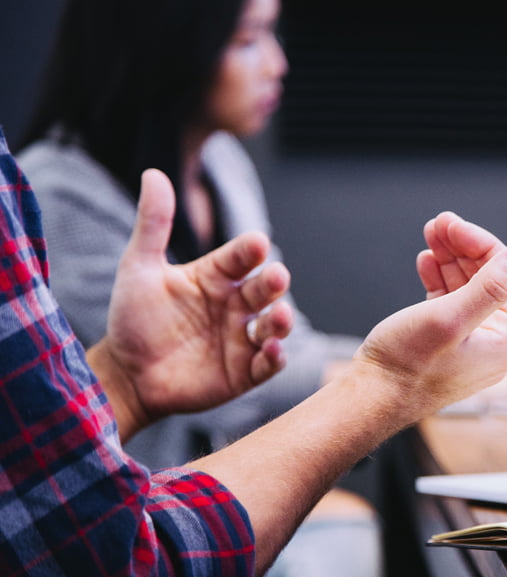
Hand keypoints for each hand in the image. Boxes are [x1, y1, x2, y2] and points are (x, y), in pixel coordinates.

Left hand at [88, 169, 293, 437]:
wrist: (126, 374)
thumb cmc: (133, 319)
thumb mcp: (139, 268)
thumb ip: (153, 224)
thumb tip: (153, 173)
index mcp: (216, 276)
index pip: (240, 257)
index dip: (249, 250)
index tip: (256, 243)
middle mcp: (235, 305)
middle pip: (264, 289)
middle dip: (273, 283)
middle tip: (276, 276)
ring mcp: (242, 338)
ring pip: (273, 325)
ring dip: (282, 321)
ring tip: (279, 316)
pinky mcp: (244, 372)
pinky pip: (267, 364)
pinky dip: (275, 358)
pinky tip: (271, 350)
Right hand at [354, 212, 506, 417]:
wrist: (371, 399)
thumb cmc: (407, 366)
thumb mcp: (449, 318)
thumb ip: (490, 286)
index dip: (481, 244)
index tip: (452, 224)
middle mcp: (496, 343)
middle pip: (490, 278)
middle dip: (464, 247)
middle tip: (438, 223)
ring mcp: (472, 343)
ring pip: (468, 287)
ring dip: (450, 258)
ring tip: (430, 235)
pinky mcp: (449, 343)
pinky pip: (452, 302)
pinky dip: (440, 278)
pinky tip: (427, 262)